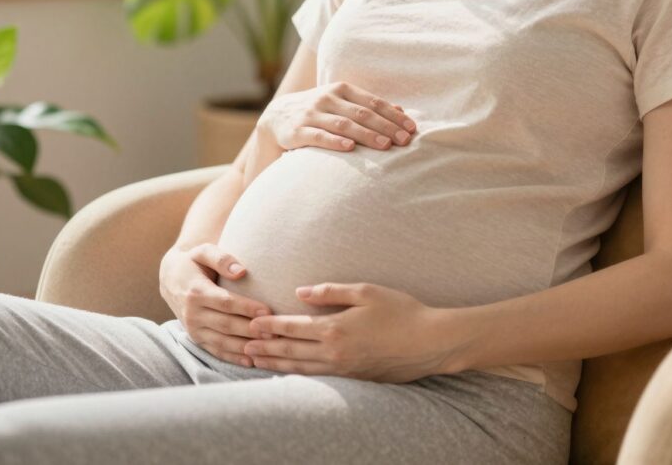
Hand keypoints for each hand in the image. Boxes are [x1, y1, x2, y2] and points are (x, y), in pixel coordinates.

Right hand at [159, 243, 272, 366]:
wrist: (171, 278)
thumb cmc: (194, 262)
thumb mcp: (203, 251)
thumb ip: (222, 258)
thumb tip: (241, 271)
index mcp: (196, 292)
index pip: (226, 302)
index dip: (247, 308)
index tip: (268, 311)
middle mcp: (192, 314)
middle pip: (226, 325)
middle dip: (251, 330)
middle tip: (275, 333)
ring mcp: (193, 329)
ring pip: (222, 342)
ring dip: (245, 347)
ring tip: (268, 348)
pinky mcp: (196, 339)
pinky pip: (215, 351)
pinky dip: (233, 358)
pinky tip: (251, 361)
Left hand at [243, 282, 457, 382]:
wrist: (429, 343)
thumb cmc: (401, 312)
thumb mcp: (366, 292)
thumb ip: (331, 292)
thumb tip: (300, 293)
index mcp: (335, 329)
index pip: (292, 328)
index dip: (270, 325)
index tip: (251, 321)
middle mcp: (334, 354)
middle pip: (290, 351)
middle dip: (264, 347)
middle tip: (242, 345)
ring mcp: (343, 370)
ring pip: (300, 369)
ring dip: (275, 364)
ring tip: (255, 360)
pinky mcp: (353, 380)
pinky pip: (316, 378)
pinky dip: (297, 375)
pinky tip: (288, 372)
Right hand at [260, 82, 416, 155]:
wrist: (276, 117)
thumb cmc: (319, 111)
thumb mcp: (342, 103)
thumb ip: (368, 105)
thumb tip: (401, 110)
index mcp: (341, 90)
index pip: (373, 102)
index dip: (394, 115)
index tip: (412, 128)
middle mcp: (327, 98)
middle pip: (362, 113)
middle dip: (386, 127)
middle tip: (405, 140)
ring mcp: (311, 114)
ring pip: (343, 124)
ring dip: (366, 135)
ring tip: (386, 145)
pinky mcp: (297, 131)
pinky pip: (318, 136)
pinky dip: (335, 142)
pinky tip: (350, 148)